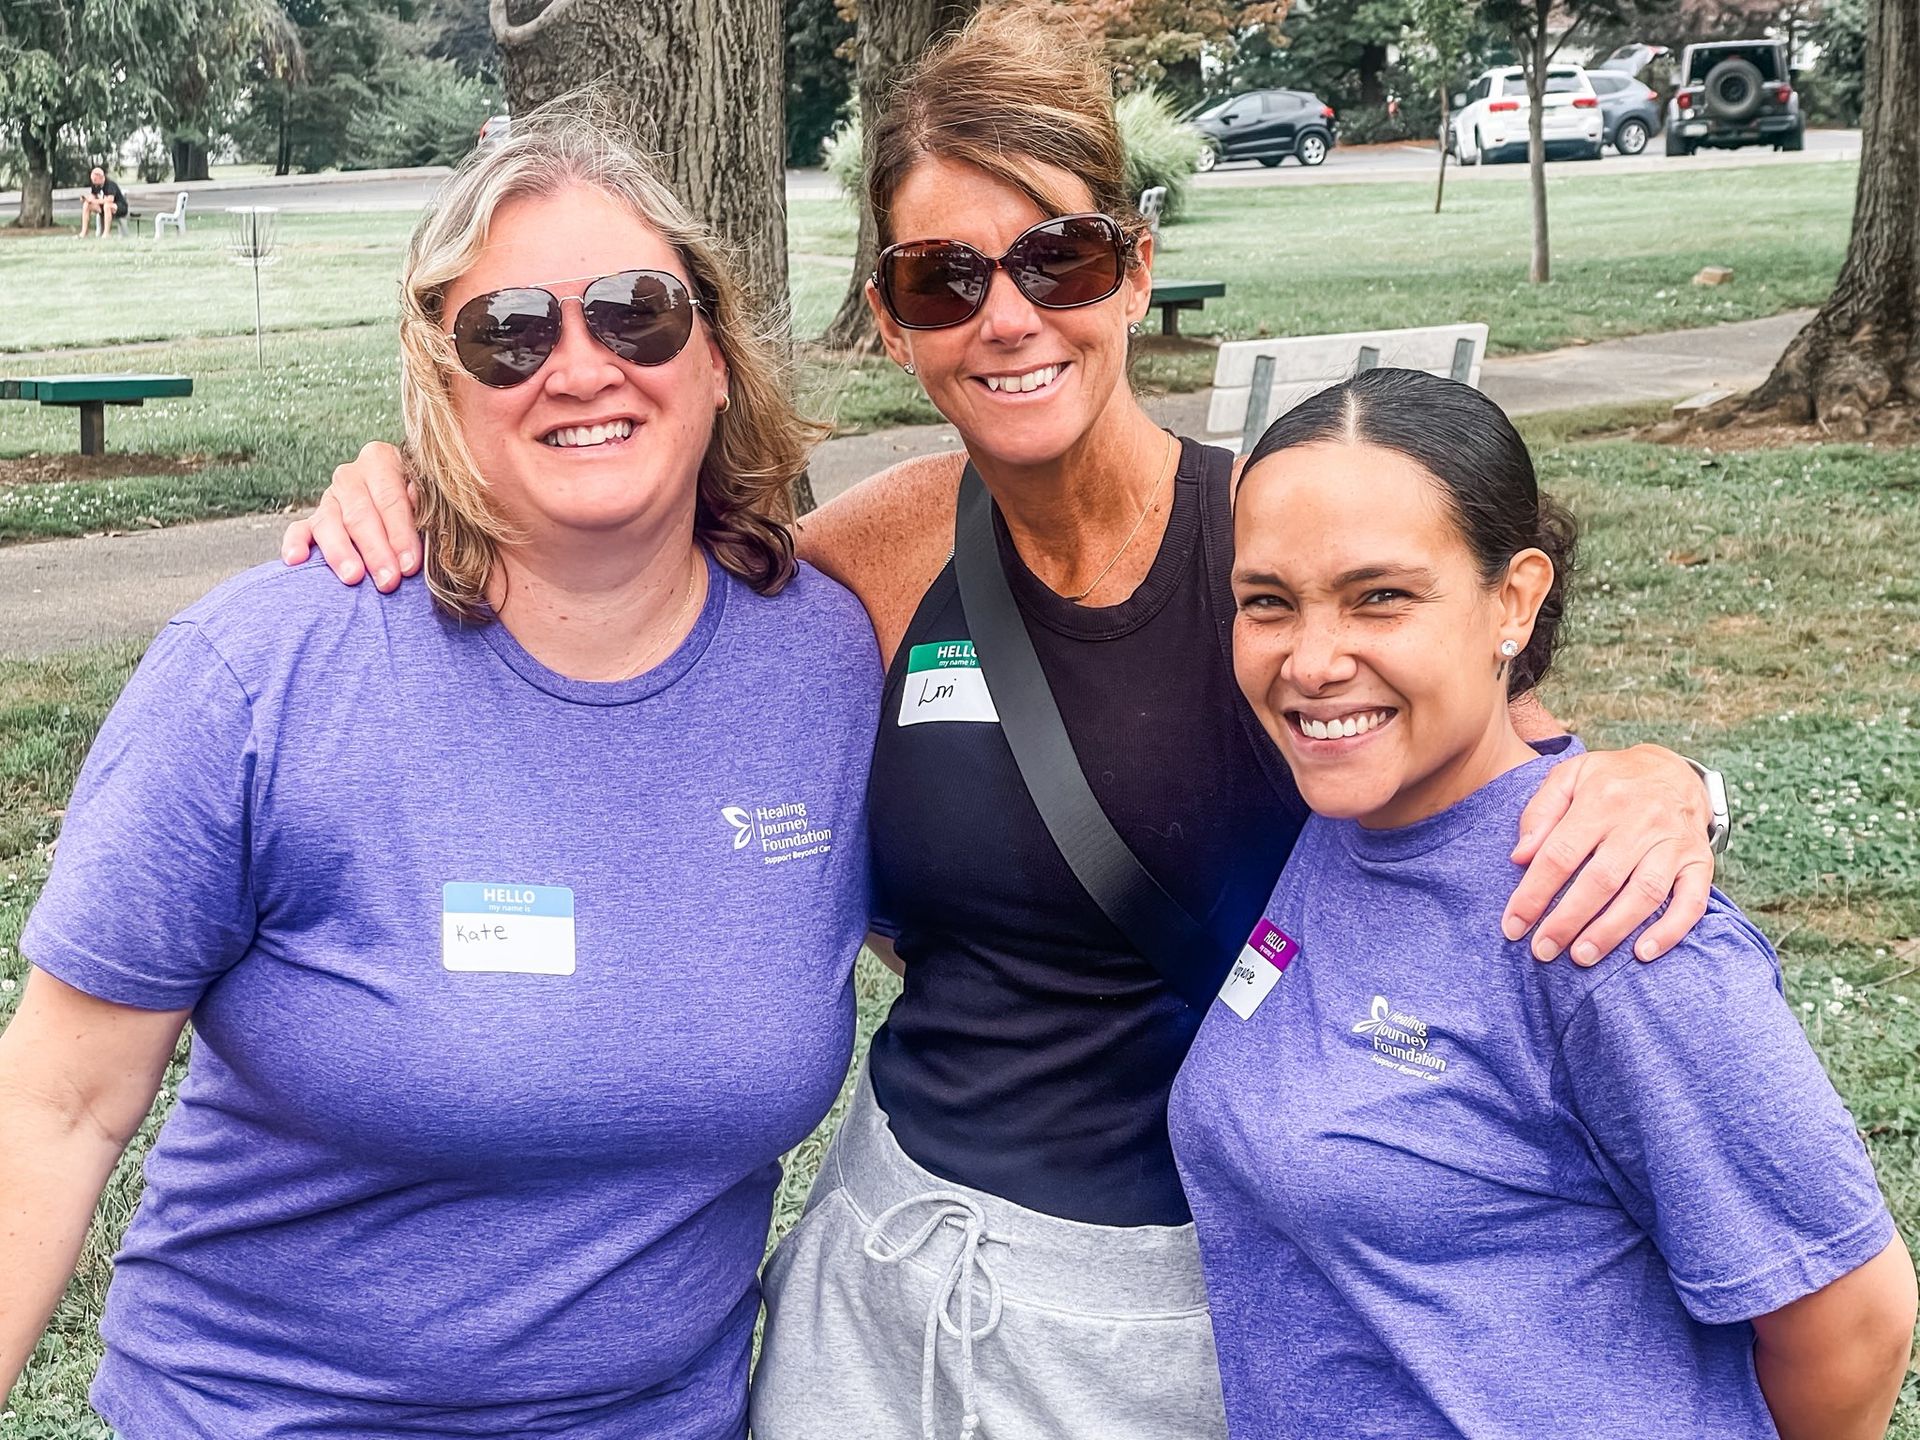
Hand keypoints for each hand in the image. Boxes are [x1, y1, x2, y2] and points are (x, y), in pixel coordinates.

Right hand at [280, 442, 421, 590]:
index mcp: (382, 460)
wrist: (399, 505)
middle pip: (360, 514)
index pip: (390, 499)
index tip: (410, 565)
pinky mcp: (312, 520)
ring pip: (328, 522)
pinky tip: (296, 559)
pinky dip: (295, 543)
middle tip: (388, 580)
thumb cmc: (422, 505)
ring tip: (353, 577)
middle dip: (375, 550)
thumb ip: (426, 505)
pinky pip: (299, 529)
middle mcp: (351, 476)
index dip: (401, 533)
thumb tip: (422, 515)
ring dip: (340, 552)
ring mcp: (329, 498)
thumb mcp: (430, 497)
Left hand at [1503, 745, 1715, 965]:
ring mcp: (1674, 843)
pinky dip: (1670, 931)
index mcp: (1601, 801)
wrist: (1673, 769)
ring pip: (1644, 893)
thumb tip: (1519, 857)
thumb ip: (1540, 813)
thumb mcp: (1569, 777)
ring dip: (1612, 930)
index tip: (1513, 926)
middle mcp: (1641, 821)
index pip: (1560, 853)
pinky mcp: (1700, 861)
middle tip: (1543, 951)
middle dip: (1568, 920)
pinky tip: (1643, 952)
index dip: (1534, 893)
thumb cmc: (1610, 780)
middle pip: (1601, 879)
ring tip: (1582, 956)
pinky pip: (1692, 901)